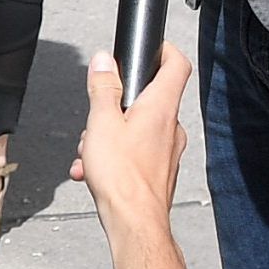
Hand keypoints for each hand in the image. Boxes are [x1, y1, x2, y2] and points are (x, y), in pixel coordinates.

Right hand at [68, 42, 191, 224]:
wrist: (134, 221)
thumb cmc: (122, 177)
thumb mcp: (101, 123)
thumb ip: (103, 89)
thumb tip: (104, 61)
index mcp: (161, 108)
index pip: (176, 65)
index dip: (164, 50)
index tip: (150, 47)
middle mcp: (170, 126)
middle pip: (149, 98)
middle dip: (117, 104)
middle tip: (98, 116)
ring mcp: (167, 150)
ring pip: (138, 128)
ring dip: (110, 134)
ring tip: (91, 151)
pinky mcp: (159, 170)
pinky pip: (136, 152)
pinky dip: (114, 155)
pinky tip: (93, 169)